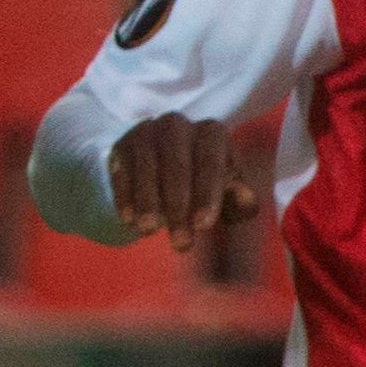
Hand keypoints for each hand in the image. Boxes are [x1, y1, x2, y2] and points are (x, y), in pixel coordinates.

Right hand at [106, 111, 260, 249]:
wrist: (167, 170)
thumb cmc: (207, 186)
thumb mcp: (230, 194)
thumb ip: (242, 199)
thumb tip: (244, 198)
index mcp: (212, 133)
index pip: (210, 163)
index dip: (207, 195)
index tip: (204, 226)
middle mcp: (178, 125)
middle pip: (177, 166)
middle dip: (177, 206)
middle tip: (179, 242)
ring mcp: (146, 132)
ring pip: (146, 168)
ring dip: (147, 202)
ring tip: (148, 231)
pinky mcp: (122, 145)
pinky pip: (122, 171)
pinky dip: (125, 195)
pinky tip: (127, 219)